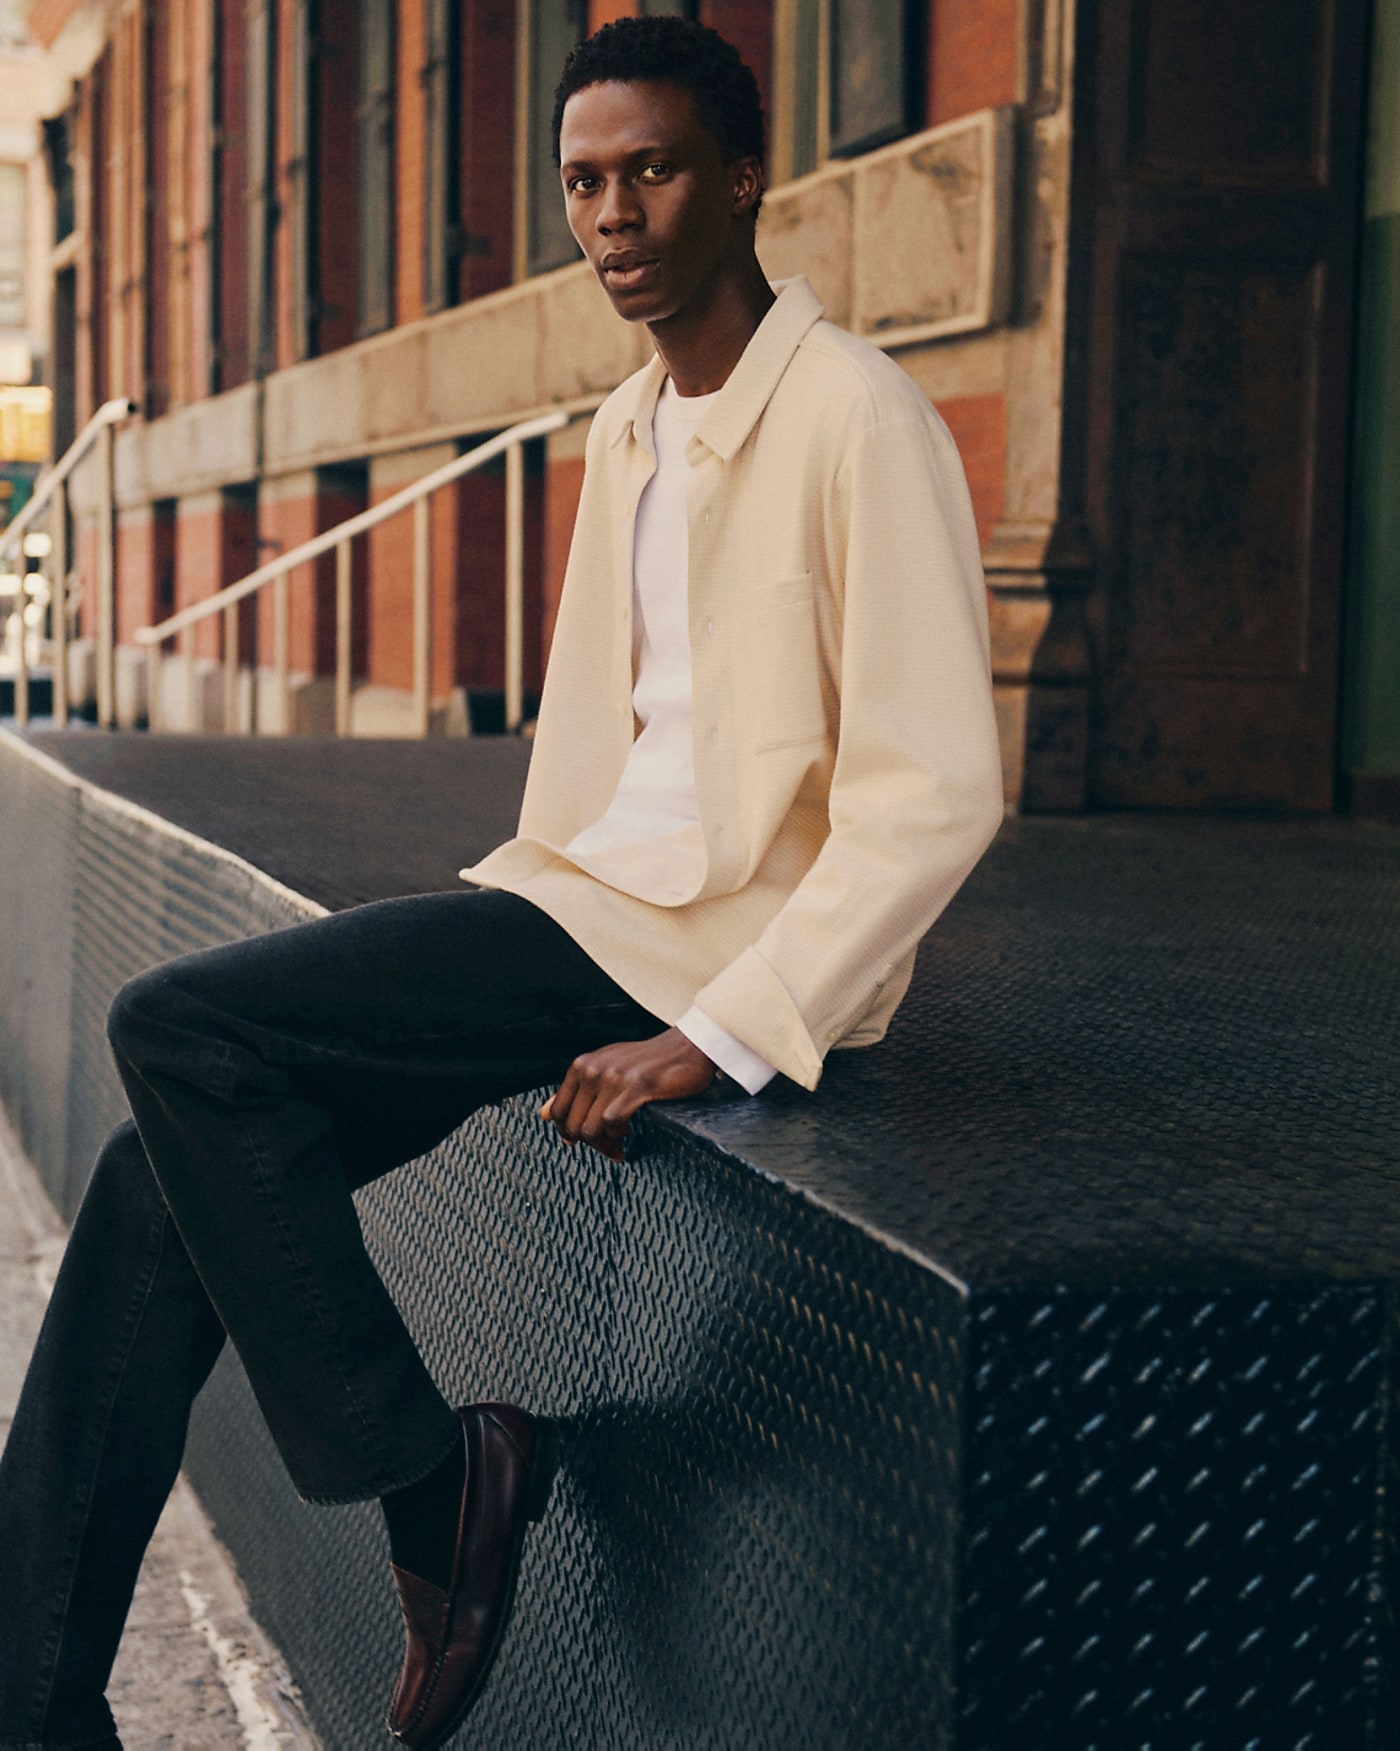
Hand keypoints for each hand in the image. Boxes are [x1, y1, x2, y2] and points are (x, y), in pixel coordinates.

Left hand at [539, 1027, 717, 1161]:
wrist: (688, 1046)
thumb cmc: (648, 1061)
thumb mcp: (606, 1067)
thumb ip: (575, 1089)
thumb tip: (543, 1114)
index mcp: (583, 1065)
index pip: (558, 1112)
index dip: (567, 1133)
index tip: (581, 1143)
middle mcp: (593, 1069)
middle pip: (573, 1125)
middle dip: (588, 1145)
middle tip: (608, 1150)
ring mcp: (614, 1077)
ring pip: (590, 1129)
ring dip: (604, 1145)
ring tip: (619, 1146)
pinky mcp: (636, 1086)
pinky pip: (612, 1122)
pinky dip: (618, 1135)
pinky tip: (629, 1132)